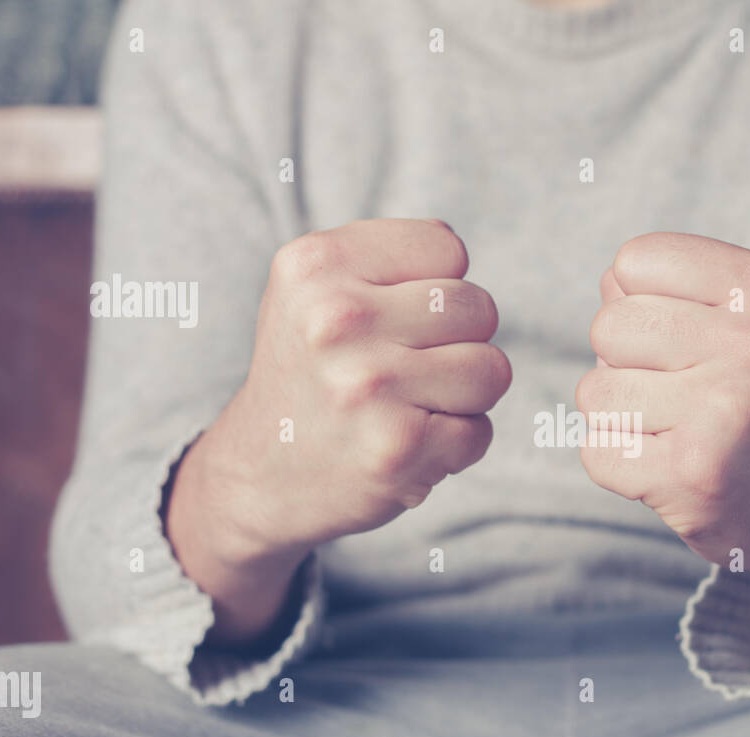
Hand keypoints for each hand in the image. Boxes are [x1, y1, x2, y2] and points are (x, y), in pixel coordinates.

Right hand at [167, 218, 510, 639]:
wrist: (257, 475)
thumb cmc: (312, 371)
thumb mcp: (319, 288)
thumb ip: (393, 262)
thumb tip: (471, 292)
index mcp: (317, 264)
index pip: (448, 249)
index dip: (434, 286)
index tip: (389, 320)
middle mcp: (337, 318)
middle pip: (478, 307)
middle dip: (457, 341)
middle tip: (398, 370)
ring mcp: (367, 384)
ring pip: (492, 370)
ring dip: (463, 396)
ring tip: (405, 406)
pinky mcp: (397, 447)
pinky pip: (478, 433)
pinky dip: (452, 447)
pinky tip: (401, 446)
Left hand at [577, 232, 749, 593]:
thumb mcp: (748, 318)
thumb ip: (674, 287)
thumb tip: (610, 283)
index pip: (635, 261)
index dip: (639, 302)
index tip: (684, 339)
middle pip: (608, 326)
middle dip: (624, 363)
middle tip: (678, 392)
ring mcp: (728, 412)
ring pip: (595, 392)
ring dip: (621, 417)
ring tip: (676, 429)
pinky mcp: (694, 473)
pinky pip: (597, 452)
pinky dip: (620, 465)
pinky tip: (670, 466)